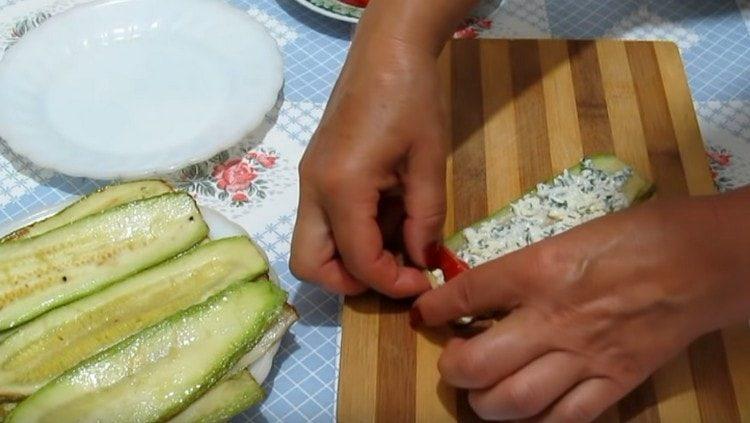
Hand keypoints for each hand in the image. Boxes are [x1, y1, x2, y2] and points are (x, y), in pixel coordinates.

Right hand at [289, 33, 447, 296]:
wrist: (385, 51)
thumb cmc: (412, 98)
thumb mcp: (428, 161)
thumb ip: (425, 218)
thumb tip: (422, 260)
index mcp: (341, 187)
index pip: (357, 261)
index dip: (391, 283)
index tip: (423, 283)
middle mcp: (312, 190)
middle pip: (309, 265)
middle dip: (350, 282)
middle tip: (393, 272)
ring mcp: (309, 181)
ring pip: (312, 246)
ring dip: (352, 258)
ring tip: (398, 241)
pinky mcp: (315, 174)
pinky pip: (323, 222)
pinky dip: (351, 235)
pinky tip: (388, 217)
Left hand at [413, 192, 749, 420]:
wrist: (703, 261)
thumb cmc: (636, 236)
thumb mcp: (568, 237)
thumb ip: (525, 268)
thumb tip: (488, 294)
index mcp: (540, 269)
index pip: (468, 294)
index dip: (436, 308)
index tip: (425, 314)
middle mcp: (554, 318)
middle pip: (477, 363)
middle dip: (452, 370)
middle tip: (454, 362)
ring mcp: (585, 357)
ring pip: (513, 402)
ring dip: (485, 403)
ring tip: (483, 391)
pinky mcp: (616, 382)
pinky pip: (564, 419)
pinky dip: (535, 421)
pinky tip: (527, 409)